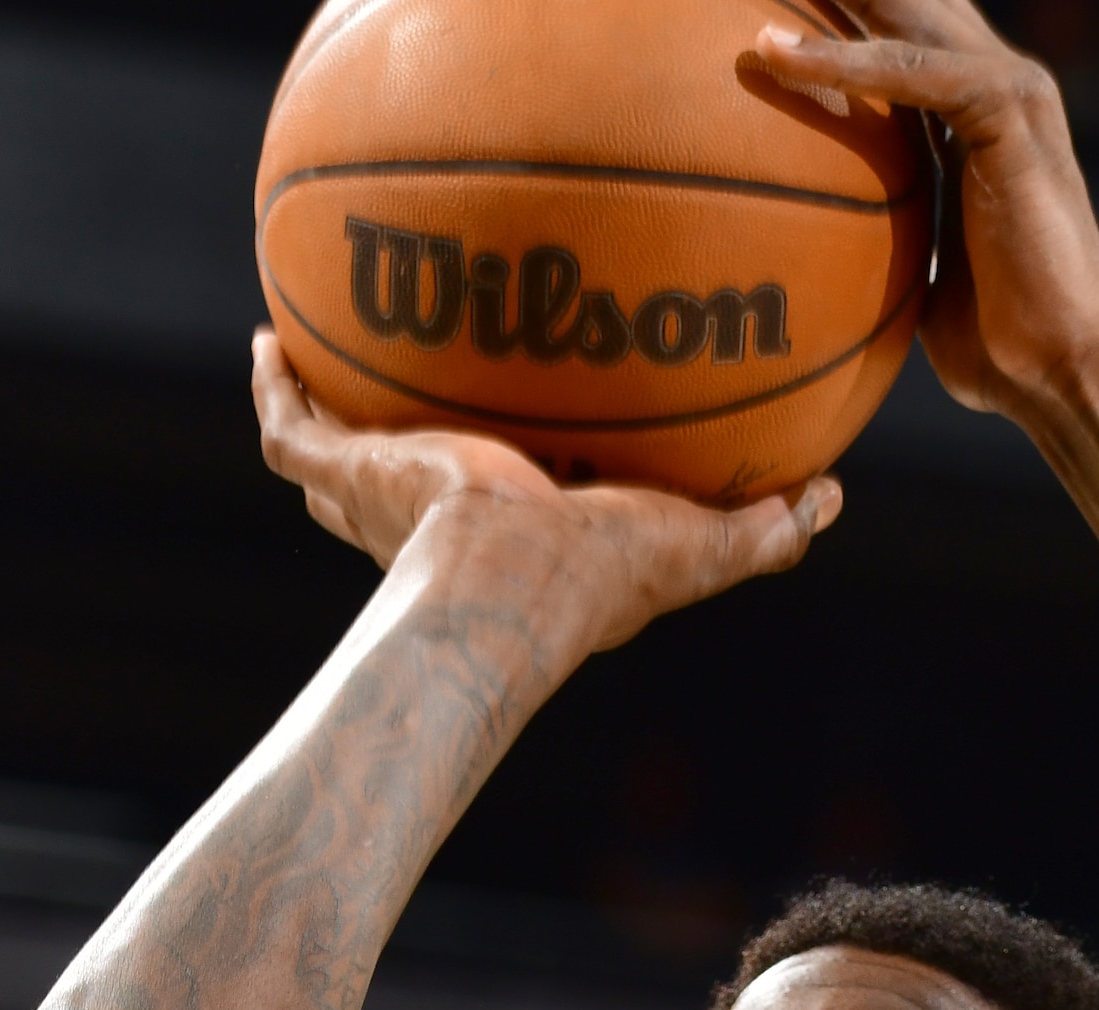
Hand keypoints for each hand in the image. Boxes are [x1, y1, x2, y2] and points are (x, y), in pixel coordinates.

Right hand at [251, 333, 835, 655]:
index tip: (518, 446)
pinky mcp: (346, 471)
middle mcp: (429, 528)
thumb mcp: (696, 547)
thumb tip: (831, 499)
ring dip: (320, 419)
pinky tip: (267, 338)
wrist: (507, 581)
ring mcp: (376, 501)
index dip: (498, 487)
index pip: (493, 512)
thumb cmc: (595, 579)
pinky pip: (287, 427)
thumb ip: (761, 528)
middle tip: (393, 407)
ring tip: (310, 362)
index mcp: (505, 540)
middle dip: (385, 462)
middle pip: (395, 495)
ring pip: (329, 461)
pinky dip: (272, 387)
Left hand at [740, 0, 1098, 425]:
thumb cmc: (999, 346)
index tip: (759, 18)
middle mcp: (996, 84)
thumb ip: (884, 236)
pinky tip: (769, 49)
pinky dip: (835, 58)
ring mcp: (1009, 88)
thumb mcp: (920, 274)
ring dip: (823, 1)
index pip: (898, 34)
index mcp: (975, 113)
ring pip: (901, 14)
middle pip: (901, 5)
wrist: (1066, 367)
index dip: (835, 16)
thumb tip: (815, 263)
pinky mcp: (1009, 107)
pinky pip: (906, 68)